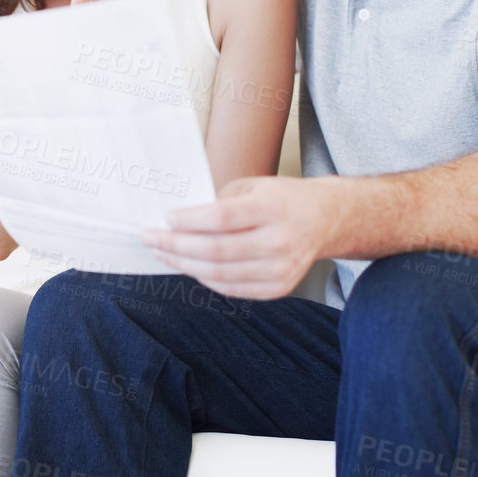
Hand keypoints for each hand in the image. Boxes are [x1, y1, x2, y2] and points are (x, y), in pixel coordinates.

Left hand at [142, 176, 336, 298]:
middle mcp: (280, 240)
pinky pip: (232, 289)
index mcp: (274, 208)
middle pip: (216, 250)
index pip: (223, 219)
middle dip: (176, 246)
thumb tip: (178, 220)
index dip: (190, 221)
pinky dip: (206, 279)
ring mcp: (281, 268)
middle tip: (151, 239)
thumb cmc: (283, 199)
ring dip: (184, 265)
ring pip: (220, 274)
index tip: (166, 218)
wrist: (326, 219)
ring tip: (163, 254)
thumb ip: (220, 203)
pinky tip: (190, 267)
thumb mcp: (254, 187)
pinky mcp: (279, 287)